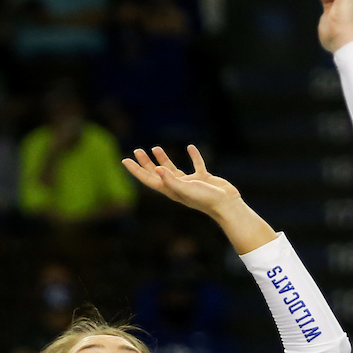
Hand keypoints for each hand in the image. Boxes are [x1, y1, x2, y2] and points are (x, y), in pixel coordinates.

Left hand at [123, 145, 276, 253]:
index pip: (149, 179)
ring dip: (163, 159)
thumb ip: (171, 180)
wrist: (227, 204)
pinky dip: (193, 156)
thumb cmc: (206, 199)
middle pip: (157, 174)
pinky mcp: (204, 178)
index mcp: (171, 190)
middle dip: (146, 163)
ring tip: (155, 148)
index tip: (125, 160)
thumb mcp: (186, 189)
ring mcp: (191, 183)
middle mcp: (178, 187)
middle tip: (137, 150)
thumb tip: (156, 169)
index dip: (136, 170)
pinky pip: (196, 164)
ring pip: (172, 169)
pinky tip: (190, 147)